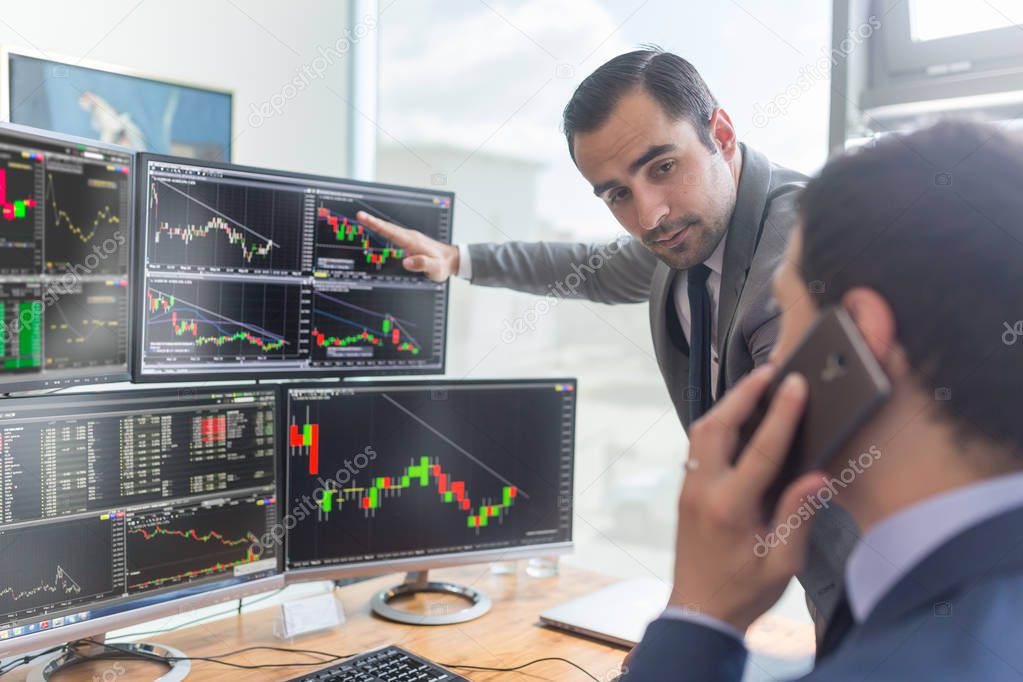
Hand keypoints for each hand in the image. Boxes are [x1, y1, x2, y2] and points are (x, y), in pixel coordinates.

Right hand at [356, 211, 459, 281]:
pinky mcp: (410, 242)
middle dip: (373, 221)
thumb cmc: (443, 265)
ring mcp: (410, 238)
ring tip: (363, 219)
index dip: (377, 225)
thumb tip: (406, 261)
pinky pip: (394, 234)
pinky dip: (383, 230)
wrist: (452, 260)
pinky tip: (377, 229)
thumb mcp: (435, 269)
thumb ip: (422, 264)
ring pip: (390, 230)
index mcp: (413, 242)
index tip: (365, 218)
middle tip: (359, 215)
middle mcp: (410, 237)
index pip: (392, 232)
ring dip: (377, 224)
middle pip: (389, 227)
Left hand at [669, 365, 825, 631]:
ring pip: (701, 432)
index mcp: (730, 508)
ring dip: (728, 406)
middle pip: (718, 426)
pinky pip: (697, 446)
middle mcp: (703, 490)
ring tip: (755, 386)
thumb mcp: (782, 562)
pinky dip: (717, 425)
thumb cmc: (743, 592)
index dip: (782, 414)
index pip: (760, 449)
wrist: (698, 611)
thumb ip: (798, 515)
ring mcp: (689, 488)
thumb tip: (817, 475)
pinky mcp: (686, 492)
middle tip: (770, 372)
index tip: (796, 384)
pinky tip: (737, 418)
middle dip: (744, 394)